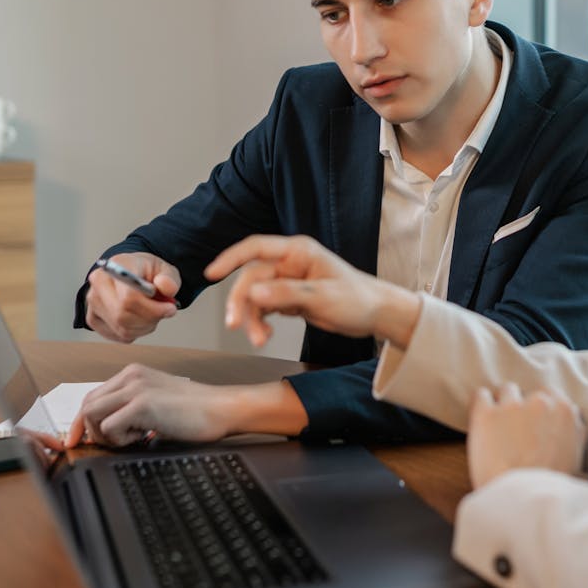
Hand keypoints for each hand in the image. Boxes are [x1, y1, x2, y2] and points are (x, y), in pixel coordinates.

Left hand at [63, 365, 308, 447]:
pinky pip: (109, 427)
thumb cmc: (195, 410)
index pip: (93, 397)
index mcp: (133, 374)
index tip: (76, 441)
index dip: (81, 422)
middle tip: (114, 444)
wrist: (220, 409)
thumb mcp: (156, 402)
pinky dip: (119, 440)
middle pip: (87, 406)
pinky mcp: (141, 403)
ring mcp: (135, 388)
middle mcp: (130, 376)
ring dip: (107, 436)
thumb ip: (131, 407)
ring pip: (92, 416)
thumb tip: (105, 427)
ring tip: (134, 438)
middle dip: (91, 431)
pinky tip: (142, 437)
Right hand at [84, 253, 181, 342]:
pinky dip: (135, 332)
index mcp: (115, 266)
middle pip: (123, 316)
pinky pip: (119, 335)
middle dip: (149, 318)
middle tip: (163, 311)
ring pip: (122, 328)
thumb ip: (169, 278)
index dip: (152, 308)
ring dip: (144, 326)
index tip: (169, 308)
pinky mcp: (93, 319)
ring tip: (152, 313)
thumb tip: (166, 287)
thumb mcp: (165, 269)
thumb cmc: (146, 271)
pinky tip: (140, 319)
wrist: (132, 273)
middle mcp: (99, 284)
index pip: (128, 297)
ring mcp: (93, 302)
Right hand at [204, 234, 420, 348]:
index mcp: (298, 252)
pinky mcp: (289, 298)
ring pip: (256, 297)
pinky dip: (261, 322)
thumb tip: (253, 292)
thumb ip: (287, 294)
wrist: (376, 315)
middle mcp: (290, 263)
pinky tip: (265, 334)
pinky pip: (265, 308)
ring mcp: (288, 280)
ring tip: (259, 340)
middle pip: (252, 278)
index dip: (230, 258)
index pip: (256, 248)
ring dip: (252, 318)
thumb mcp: (322, 298)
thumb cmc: (357, 299)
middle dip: (243, 303)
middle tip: (236, 326)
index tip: (212, 273)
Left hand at [466, 383, 587, 489]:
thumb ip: (573, 432)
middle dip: (522, 407)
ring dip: (502, 404)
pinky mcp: (486, 413)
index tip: (533, 421)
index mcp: (565, 411)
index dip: (540, 410)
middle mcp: (541, 403)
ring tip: (497, 427)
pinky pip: (480, 395)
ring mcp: (513, 406)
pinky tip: (480, 421)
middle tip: (515, 430)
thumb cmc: (550, 487)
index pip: (551, 395)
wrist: (524, 503)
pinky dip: (480, 405)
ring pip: (506, 390)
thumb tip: (571, 421)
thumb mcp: (575, 458)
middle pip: (528, 393)